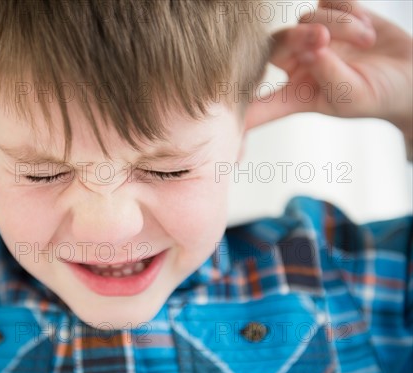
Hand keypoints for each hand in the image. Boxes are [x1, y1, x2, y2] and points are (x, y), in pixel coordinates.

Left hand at [245, 0, 411, 137]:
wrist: (410, 75)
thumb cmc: (377, 96)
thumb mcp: (351, 97)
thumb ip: (327, 75)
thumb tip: (311, 49)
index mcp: (295, 94)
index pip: (260, 103)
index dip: (241, 109)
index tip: (222, 117)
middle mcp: (297, 64)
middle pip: (277, 43)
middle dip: (298, 38)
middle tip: (323, 38)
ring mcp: (313, 37)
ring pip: (307, 19)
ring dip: (338, 25)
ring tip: (366, 41)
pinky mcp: (332, 14)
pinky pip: (329, 1)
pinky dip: (348, 9)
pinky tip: (364, 26)